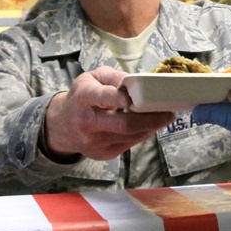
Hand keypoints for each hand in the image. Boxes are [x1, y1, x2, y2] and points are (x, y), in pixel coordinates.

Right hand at [44, 66, 175, 160]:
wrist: (61, 126)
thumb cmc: (82, 96)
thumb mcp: (93, 78)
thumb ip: (115, 77)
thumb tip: (138, 82)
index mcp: (83, 97)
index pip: (104, 98)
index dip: (121, 98)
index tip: (137, 97)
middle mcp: (87, 122)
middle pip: (124, 124)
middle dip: (151, 119)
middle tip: (169, 112)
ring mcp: (94, 142)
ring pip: (130, 136)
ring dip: (152, 127)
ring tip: (165, 117)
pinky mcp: (103, 154)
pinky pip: (129, 144)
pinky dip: (143, 134)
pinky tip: (151, 125)